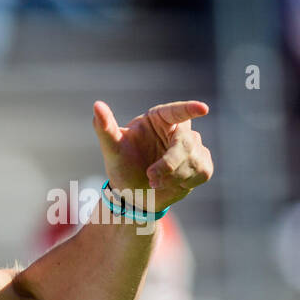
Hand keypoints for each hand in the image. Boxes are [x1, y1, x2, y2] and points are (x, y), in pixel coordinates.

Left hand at [92, 100, 212, 210]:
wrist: (133, 194)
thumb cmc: (122, 166)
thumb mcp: (112, 148)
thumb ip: (105, 127)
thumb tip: (97, 105)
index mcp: (159, 118)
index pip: (177, 111)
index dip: (190, 109)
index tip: (203, 109)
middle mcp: (178, 129)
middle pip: (186, 141)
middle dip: (170, 163)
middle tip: (151, 177)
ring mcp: (193, 146)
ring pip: (194, 158)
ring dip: (173, 176)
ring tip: (154, 182)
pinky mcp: (203, 163)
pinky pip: (203, 171)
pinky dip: (185, 182)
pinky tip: (171, 184)